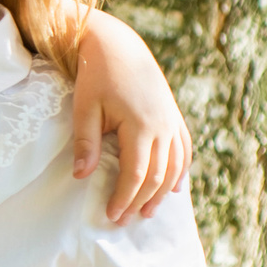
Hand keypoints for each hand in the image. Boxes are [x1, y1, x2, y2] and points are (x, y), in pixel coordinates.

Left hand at [69, 20, 192, 222]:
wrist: (118, 45)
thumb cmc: (96, 76)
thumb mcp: (85, 109)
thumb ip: (86, 143)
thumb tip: (82, 177)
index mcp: (140, 125)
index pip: (136, 174)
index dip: (125, 197)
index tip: (112, 215)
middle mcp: (163, 126)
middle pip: (158, 175)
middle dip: (142, 200)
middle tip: (126, 220)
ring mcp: (171, 121)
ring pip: (175, 165)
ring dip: (163, 192)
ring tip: (148, 212)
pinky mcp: (173, 115)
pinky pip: (183, 149)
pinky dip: (180, 170)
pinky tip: (174, 187)